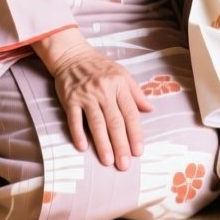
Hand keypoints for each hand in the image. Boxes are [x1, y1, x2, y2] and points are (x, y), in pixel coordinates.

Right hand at [37, 29, 153, 170]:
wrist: (73, 56)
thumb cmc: (100, 67)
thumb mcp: (123, 74)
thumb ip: (136, 93)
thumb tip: (150, 109)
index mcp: (119, 85)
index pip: (130, 113)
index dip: (135, 133)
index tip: (138, 151)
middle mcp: (104, 91)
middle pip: (114, 122)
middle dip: (121, 145)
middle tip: (124, 164)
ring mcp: (86, 96)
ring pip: (96, 123)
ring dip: (102, 144)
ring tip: (108, 161)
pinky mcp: (70, 99)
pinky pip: (74, 119)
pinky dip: (78, 133)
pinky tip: (83, 147)